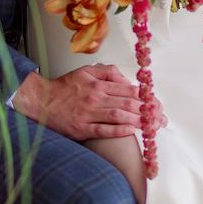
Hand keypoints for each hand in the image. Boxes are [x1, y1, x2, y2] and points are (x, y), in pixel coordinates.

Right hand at [13, 64, 164, 140]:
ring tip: (153, 127)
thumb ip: (107, 72)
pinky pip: (104, 130)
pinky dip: (119, 130)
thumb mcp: (86, 71)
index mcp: (98, 83)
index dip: (146, 98)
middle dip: (148, 111)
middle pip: (128, 103)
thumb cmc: (65, 88)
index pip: (129, 90)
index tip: (158, 104)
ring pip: (119, 116)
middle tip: (161, 119)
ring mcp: (89, 113)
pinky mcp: (82, 128)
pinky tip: (132, 131)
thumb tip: (125, 79)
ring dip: (139, 121)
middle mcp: (96, 97)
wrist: (41, 101)